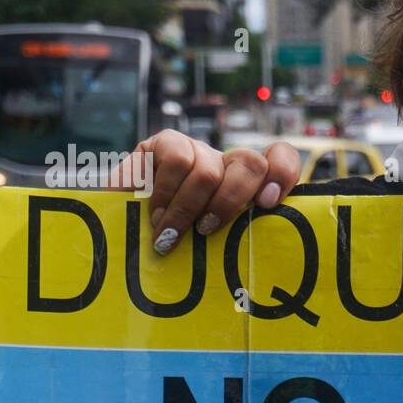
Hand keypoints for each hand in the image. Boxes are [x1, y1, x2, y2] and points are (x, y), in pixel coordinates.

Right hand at [119, 130, 300, 253]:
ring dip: (187, 208)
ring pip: (209, 170)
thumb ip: (236, 240)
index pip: (279, 160)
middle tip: (206, 230)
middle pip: (250, 164)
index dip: (282, 176)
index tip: (268, 203)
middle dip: (230, 202)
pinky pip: (177, 160)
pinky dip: (166, 194)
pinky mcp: (164, 143)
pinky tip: (154, 214)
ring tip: (168, 233)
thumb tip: (263, 258)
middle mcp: (225, 164)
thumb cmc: (174, 249)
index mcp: (247, 186)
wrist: (120, 234)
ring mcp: (197, 150)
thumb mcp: (211, 246)